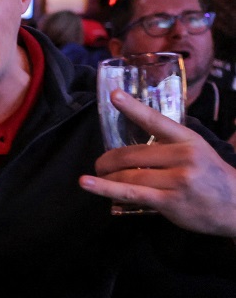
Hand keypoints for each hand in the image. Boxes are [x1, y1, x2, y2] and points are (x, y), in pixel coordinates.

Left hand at [80, 88, 235, 236]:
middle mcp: (183, 157)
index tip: (114, 96)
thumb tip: (134, 144)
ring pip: (129, 174)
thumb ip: (170, 144)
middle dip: (108, 159)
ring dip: (107, 175)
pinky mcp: (169, 201)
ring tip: (97, 175)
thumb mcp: (198, 151)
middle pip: (132, 153)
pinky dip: (105, 188)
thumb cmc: (211, 176)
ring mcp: (176, 180)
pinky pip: (131, 193)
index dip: (133, 107)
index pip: (157, 121)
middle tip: (100, 163)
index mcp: (188, 140)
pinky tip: (87, 184)